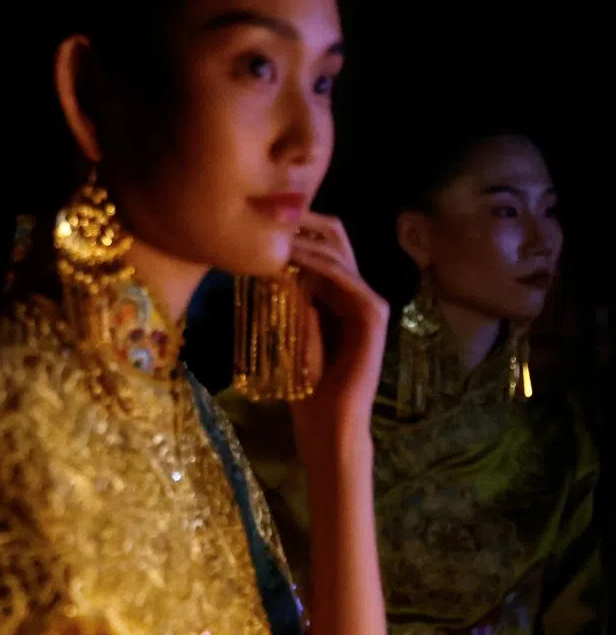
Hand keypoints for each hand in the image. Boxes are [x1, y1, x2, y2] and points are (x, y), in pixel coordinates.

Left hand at [287, 213, 388, 446]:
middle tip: (268, 212)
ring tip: (273, 233)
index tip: (261, 217)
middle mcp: (361, 292)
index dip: (298, 227)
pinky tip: (289, 259)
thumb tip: (266, 263)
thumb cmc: (305, 385)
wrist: (327, 422)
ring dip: (304, 241)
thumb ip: (287, 299)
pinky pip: (343, 278)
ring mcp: (371, 302)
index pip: (324, 244)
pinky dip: (316, 266)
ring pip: (338, 253)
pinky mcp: (373, 315)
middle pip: (337, 237)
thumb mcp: (289, 331)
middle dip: (304, 221)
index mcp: (342, 294)